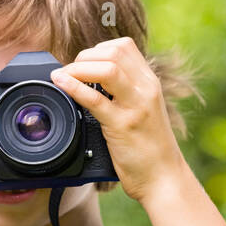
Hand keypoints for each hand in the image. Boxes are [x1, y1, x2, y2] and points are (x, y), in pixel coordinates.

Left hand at [50, 37, 187, 204]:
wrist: (164, 178)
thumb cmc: (150, 149)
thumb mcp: (142, 111)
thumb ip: (125, 93)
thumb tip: (93, 81)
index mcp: (150, 83)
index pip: (124, 47)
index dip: (97, 49)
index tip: (84, 64)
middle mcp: (146, 90)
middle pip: (113, 52)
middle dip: (85, 56)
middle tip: (71, 72)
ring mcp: (135, 106)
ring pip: (106, 68)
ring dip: (78, 68)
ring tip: (65, 78)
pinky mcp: (122, 126)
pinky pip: (95, 99)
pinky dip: (73, 87)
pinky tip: (60, 83)